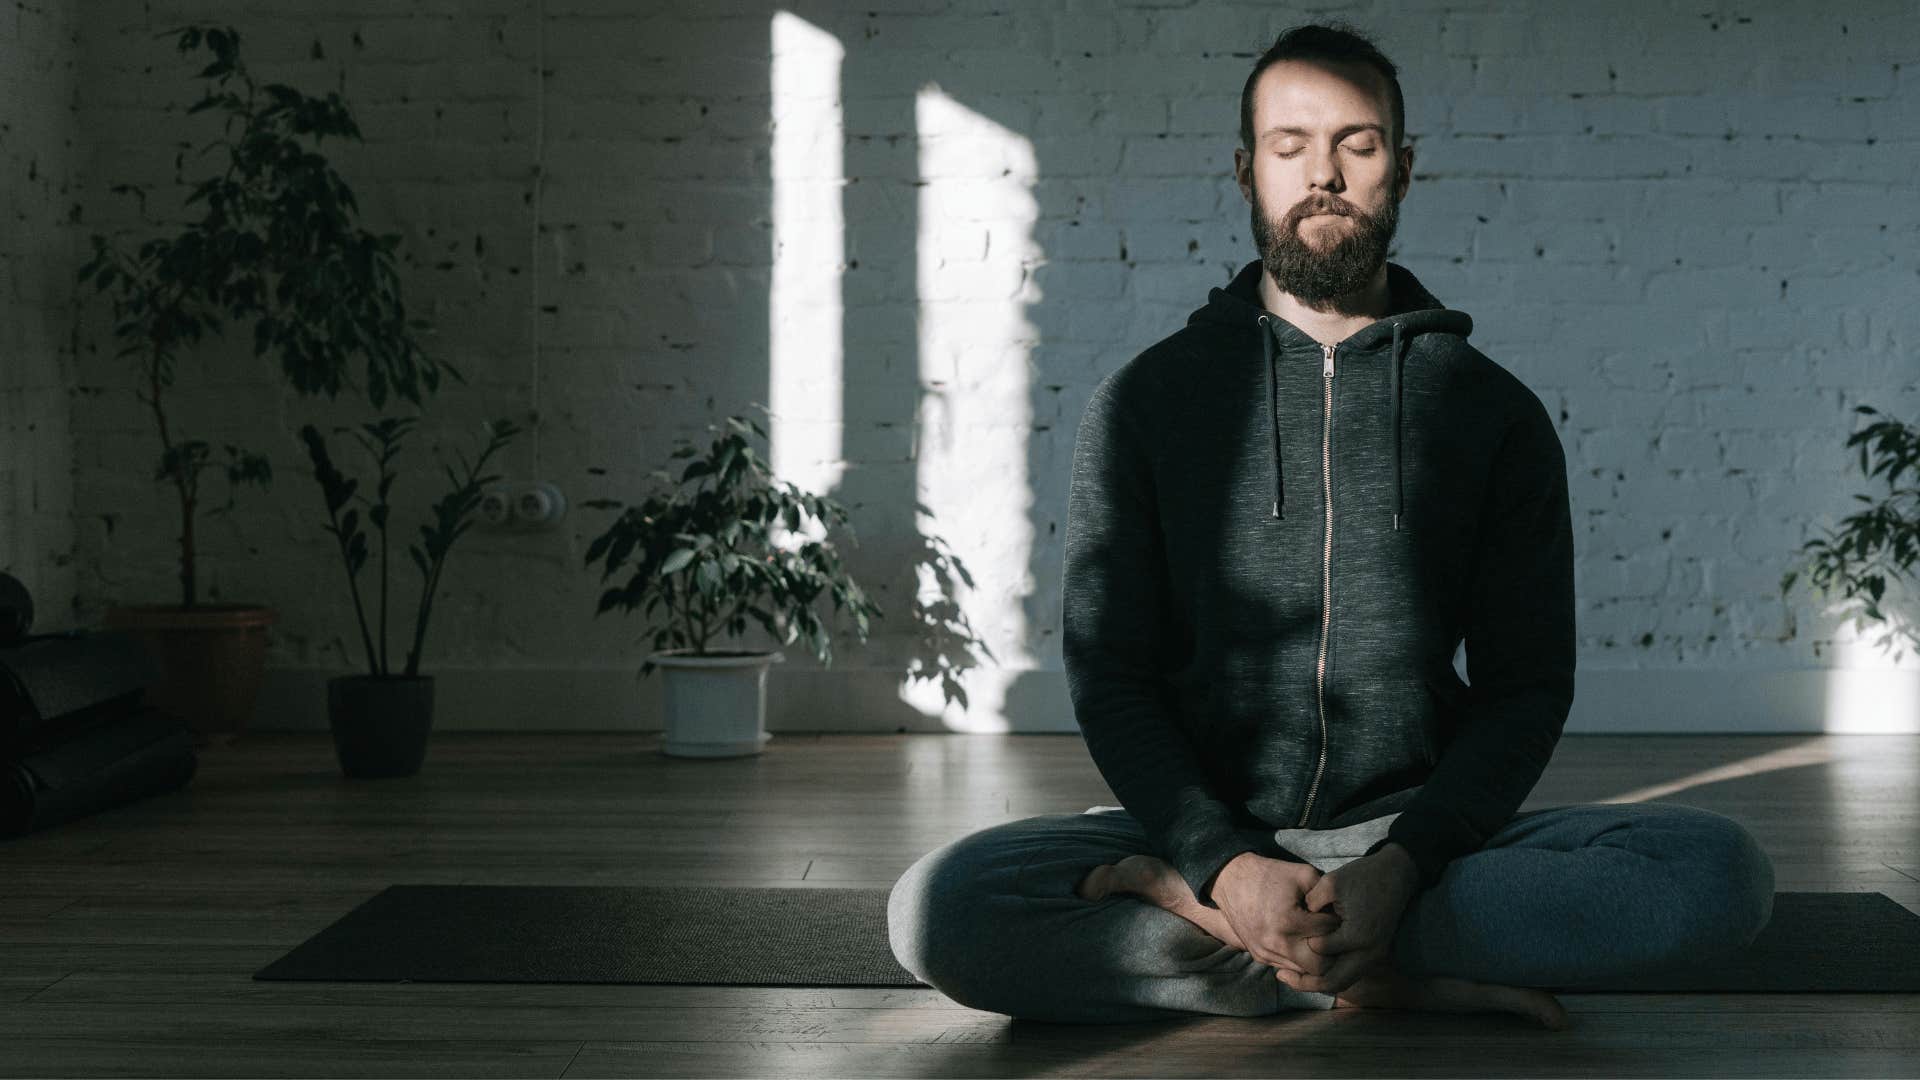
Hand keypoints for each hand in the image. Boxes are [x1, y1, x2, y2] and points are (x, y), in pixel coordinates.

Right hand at [1209, 852, 1344, 977]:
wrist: (1231, 880)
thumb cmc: (1269, 874)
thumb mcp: (1303, 874)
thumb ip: (1327, 893)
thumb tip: (1345, 911)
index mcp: (1288, 923)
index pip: (1328, 935)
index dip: (1339, 924)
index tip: (1341, 915)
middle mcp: (1276, 945)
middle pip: (1320, 966)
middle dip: (1332, 952)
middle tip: (1337, 935)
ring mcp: (1266, 954)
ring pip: (1304, 972)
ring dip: (1316, 958)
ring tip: (1323, 939)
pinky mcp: (1259, 956)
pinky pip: (1288, 968)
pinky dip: (1300, 960)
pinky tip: (1306, 944)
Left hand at [1275, 843, 1423, 995]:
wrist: (1397, 874)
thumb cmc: (1363, 876)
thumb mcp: (1332, 882)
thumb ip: (1311, 903)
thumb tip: (1296, 921)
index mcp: (1357, 935)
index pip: (1319, 949)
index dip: (1302, 941)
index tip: (1288, 935)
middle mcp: (1368, 952)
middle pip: (1333, 981)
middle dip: (1305, 982)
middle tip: (1281, 976)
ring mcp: (1375, 956)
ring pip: (1343, 982)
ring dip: (1319, 982)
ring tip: (1293, 977)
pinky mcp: (1375, 954)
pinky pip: (1351, 974)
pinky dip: (1332, 975)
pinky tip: (1313, 967)